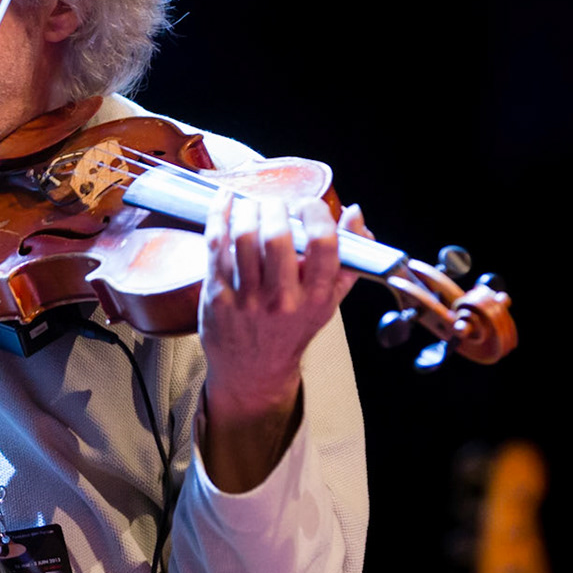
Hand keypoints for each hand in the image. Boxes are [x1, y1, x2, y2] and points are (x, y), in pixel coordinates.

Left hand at [198, 191, 368, 491]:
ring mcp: (247, 299)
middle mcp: (283, 300)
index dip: (315, 213)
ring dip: (248, 209)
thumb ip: (348, 258)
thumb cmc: (292, 329)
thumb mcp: (328, 300)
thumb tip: (356, 214)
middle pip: (278, 236)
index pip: (323, 244)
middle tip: (276, 205)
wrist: (253, 370)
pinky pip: (216, 245)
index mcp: (316, 297)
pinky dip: (220, 215)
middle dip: (276, 208)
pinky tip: (226, 202)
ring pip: (244, 236)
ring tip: (253, 206)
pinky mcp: (218, 295)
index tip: (307, 206)